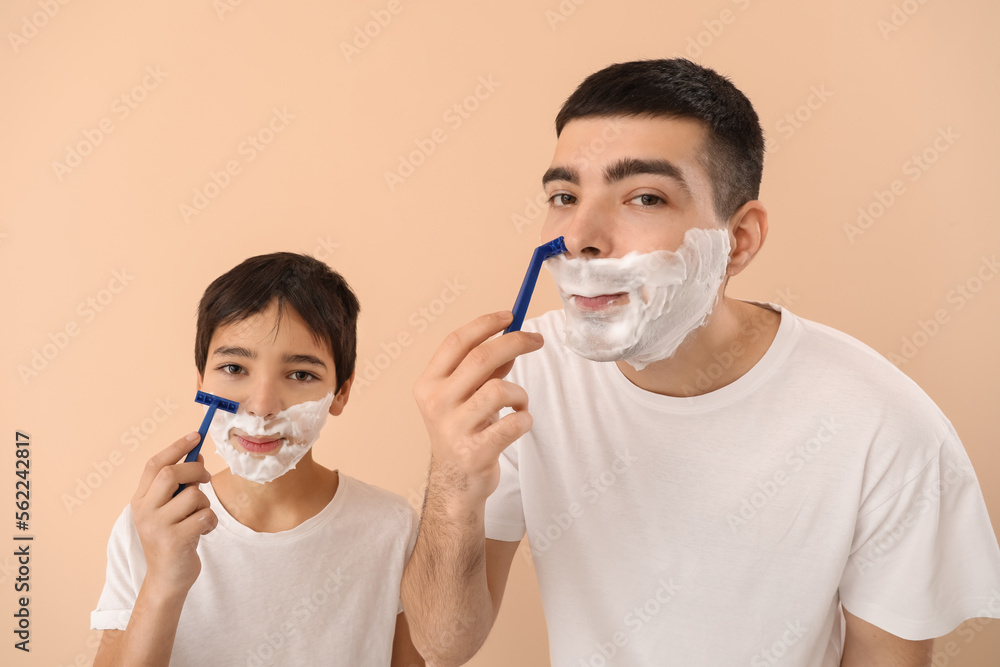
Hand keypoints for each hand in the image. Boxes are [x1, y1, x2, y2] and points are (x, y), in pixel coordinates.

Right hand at [130, 433, 216, 596]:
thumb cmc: (172, 539)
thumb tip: (197, 456)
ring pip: (194, 496)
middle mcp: (144, 511)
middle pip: (172, 474)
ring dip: (205, 503)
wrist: (167, 579)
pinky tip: (203, 532)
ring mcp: (157, 526)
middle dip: (196, 471)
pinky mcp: (174, 540)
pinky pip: (205, 516)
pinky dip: (211, 522)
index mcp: (140, 500)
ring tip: (199, 518)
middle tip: (206, 478)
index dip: (176, 447)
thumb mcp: (169, 510)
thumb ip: (178, 486)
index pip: (155, 465)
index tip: (195, 435)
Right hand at [413, 311, 543, 508]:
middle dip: (515, 342)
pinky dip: (524, 418)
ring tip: (518, 404)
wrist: (456, 483)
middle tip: (536, 340)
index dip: (485, 324)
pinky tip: (519, 423)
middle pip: (481, 358)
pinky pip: (513, 422)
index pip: (456, 342)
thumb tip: (510, 337)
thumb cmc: (463, 431)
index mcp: (429, 384)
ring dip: (519, 393)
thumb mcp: (465, 396)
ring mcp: (454, 429)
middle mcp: (436, 403)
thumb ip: (484, 369)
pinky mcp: (475, 452)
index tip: (510, 315)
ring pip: (499, 389)